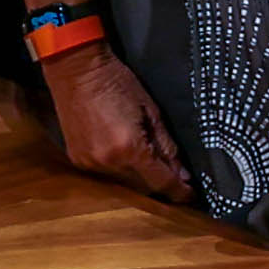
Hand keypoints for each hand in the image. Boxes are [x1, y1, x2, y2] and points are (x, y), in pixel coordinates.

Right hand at [45, 42, 193, 201]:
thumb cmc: (118, 83)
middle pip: (142, 186)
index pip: (160, 181)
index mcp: (129, 149)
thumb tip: (182, 173)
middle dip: (161, 184)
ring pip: (123, 182)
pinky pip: (105, 174)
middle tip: (179, 178)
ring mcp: (89, 164)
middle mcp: (107, 162)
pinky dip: (121, 170)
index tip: (191, 196)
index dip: (178, 192)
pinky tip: (129, 158)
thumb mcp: (151, 111)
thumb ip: (166, 146)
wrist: (76, 71)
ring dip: (140, 178)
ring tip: (155, 166)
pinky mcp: (77, 160)